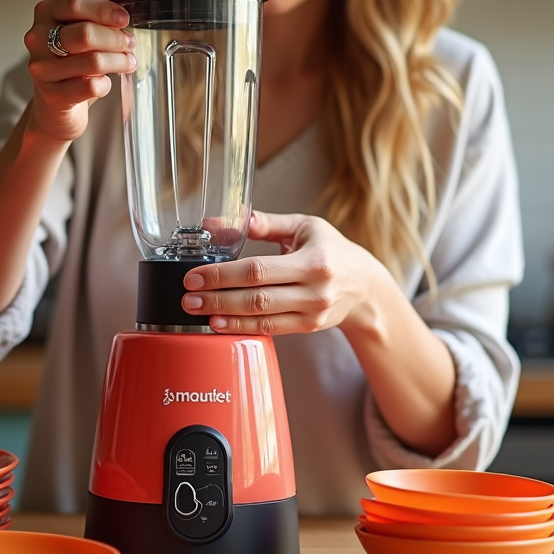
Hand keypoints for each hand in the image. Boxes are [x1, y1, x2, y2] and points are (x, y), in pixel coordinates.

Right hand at [23, 0, 135, 143]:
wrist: (57, 103)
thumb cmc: (73, 56)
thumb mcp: (83, 21)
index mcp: (45, 12)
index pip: (77, 2)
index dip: (107, 10)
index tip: (126, 18)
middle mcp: (36, 38)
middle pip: (86, 34)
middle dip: (116, 39)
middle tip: (131, 44)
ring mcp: (41, 68)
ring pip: (91, 62)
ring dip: (118, 62)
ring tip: (128, 62)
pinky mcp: (52, 96)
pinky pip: (90, 88)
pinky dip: (106, 84)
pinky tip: (106, 82)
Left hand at [180, 210, 385, 334]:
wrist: (365, 286)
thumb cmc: (332, 250)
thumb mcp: (303, 227)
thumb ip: (262, 223)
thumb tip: (217, 222)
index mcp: (313, 260)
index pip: (258, 270)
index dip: (223, 275)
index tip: (195, 275)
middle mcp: (314, 290)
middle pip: (256, 297)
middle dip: (217, 297)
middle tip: (187, 297)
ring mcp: (312, 313)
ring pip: (261, 318)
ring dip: (224, 315)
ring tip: (197, 311)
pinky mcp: (308, 327)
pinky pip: (269, 330)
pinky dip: (242, 328)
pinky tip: (219, 323)